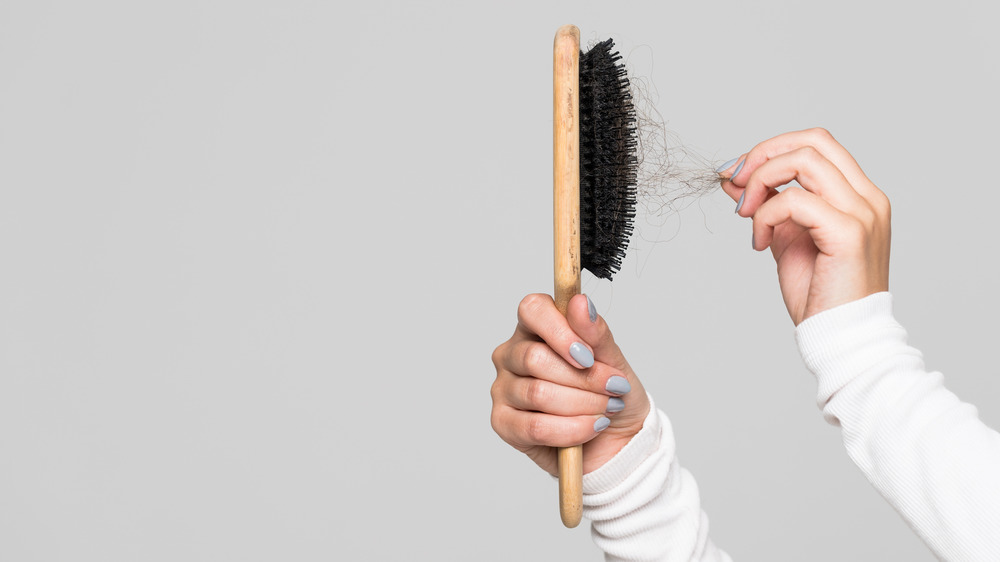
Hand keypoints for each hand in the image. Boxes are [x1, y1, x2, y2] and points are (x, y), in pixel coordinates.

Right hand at [490, 293, 649, 475]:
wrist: (620, 440)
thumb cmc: (611, 394)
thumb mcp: (614, 360)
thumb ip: (595, 332)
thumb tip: (580, 302)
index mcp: (535, 328)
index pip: (532, 309)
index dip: (560, 331)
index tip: (588, 356)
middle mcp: (512, 354)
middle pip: (534, 357)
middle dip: (582, 378)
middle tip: (613, 388)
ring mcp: (503, 388)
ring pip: (537, 393)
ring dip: (583, 404)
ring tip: (606, 410)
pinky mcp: (503, 423)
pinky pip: (534, 427)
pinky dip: (571, 429)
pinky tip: (591, 427)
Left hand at [719, 128, 890, 324]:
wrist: (839, 336)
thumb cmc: (819, 294)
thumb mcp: (784, 237)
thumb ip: (765, 205)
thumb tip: (732, 178)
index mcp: (858, 195)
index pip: (817, 143)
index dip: (772, 149)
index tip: (737, 173)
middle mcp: (867, 197)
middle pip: (812, 140)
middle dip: (763, 154)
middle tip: (735, 183)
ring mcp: (862, 212)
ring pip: (804, 160)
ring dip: (761, 181)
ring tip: (746, 215)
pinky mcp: (849, 232)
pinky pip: (795, 201)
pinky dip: (766, 216)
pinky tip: (759, 242)